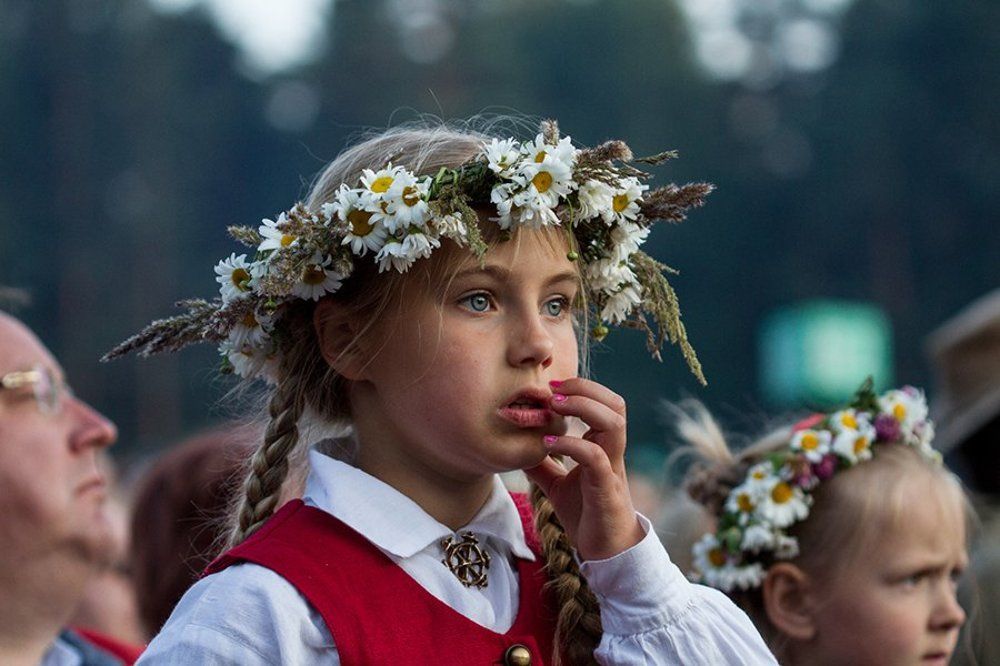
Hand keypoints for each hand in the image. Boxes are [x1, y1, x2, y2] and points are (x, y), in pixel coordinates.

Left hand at [524, 377, 643, 560]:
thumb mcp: (558, 485)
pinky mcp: (606, 488)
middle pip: (615, 404)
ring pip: (614, 423)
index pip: (605, 403)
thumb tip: (518, 448)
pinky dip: (571, 444)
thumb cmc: (586, 515)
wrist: (605, 552)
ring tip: (554, 407)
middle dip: (585, 388)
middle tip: (553, 390)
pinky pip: (594, 457)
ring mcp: (611, 468)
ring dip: (583, 408)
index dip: (581, 388)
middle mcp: (612, 452)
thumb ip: (543, 465)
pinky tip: (547, 445)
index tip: (549, 387)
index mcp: (603, 446)